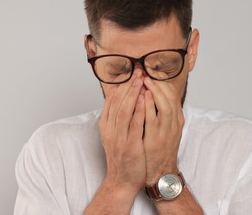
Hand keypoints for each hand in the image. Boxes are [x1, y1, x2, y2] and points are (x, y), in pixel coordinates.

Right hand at [99, 69, 146, 192]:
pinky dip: (139, 111)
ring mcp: (118, 138)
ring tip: (140, 80)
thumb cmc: (122, 155)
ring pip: (124, 110)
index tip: (131, 73)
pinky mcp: (129, 145)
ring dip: (132, 94)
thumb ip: (118, 117)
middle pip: (117, 102)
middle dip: (128, 85)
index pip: (111, 100)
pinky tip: (145, 99)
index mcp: (106, 125)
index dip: (121, 85)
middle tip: (138, 71)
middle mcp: (110, 129)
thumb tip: (123, 99)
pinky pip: (134, 125)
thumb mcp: (115, 134)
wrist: (122, 179)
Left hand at [143, 76, 184, 184]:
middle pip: (170, 98)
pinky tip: (142, 98)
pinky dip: (148, 107)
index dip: (162, 83)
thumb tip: (153, 95)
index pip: (172, 96)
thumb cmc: (160, 148)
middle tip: (145, 73)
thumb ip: (161, 113)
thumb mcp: (166, 128)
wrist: (159, 172)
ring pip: (165, 106)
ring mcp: (167, 132)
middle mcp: (175, 124)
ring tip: (143, 80)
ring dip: (155, 92)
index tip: (151, 74)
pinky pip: (153, 120)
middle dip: (158, 84)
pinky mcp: (157, 140)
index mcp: (177, 119)